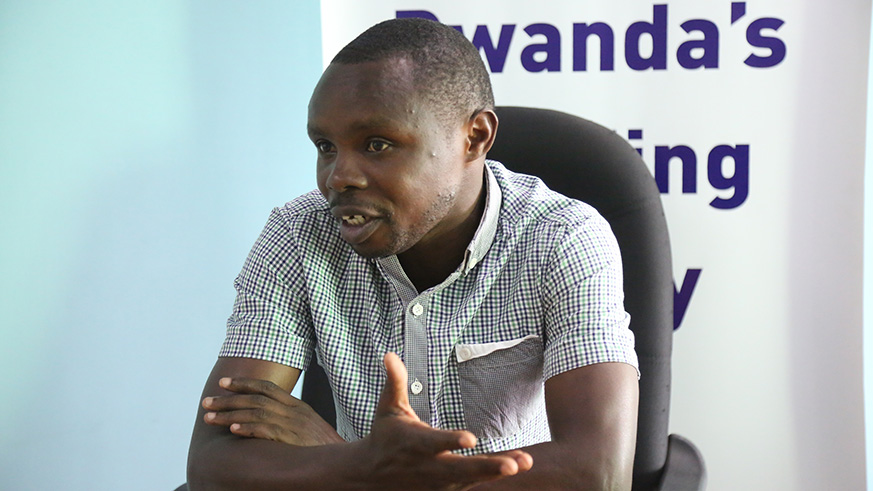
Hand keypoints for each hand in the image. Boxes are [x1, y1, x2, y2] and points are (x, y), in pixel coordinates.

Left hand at [202, 376, 343, 445]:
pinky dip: (248, 429)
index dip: (244, 383)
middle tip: (207, 402)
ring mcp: (293, 425)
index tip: (224, 383)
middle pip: (255, 399)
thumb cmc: (324, 446)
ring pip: (255, 413)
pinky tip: (232, 430)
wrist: (345, 459)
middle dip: (228, 399)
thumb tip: (266, 415)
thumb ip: (289, 417)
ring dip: (229, 415)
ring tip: (209, 418)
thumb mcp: (308, 425)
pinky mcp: (292, 440)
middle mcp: (294, 412)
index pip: (267, 387)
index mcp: (297, 405)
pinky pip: (266, 431)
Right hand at [357, 353, 532, 489]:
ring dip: (497, 471)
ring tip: (524, 462)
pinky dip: (493, 478)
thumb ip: (395, 382)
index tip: (470, 439)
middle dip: (487, 468)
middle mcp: (429, 466)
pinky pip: (472, 485)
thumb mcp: (387, 409)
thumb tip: (390, 355)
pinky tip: (518, 466)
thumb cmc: (384, 436)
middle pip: (460, 470)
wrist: (371, 477)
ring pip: (471, 480)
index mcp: (415, 443)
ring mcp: (438, 483)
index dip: (451, 441)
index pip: (434, 443)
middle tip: (512, 465)